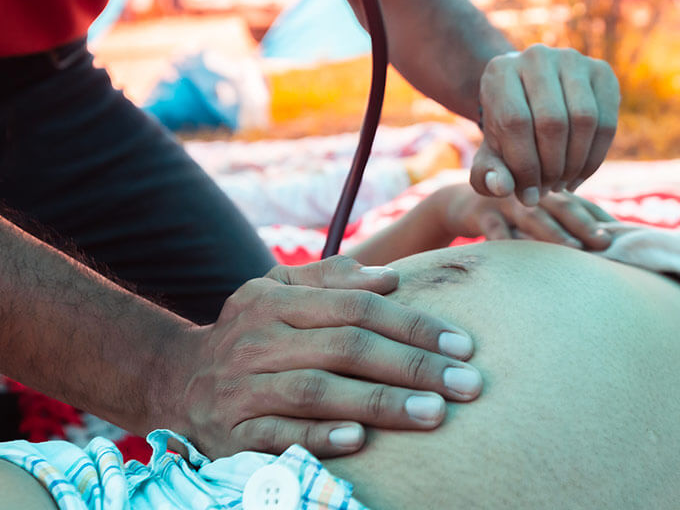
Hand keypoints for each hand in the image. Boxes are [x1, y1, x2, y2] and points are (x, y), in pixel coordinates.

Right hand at [168, 256, 481, 458]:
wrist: (173, 380)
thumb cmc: (250, 333)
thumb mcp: (277, 292)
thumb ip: (331, 279)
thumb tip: (390, 278)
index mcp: (275, 300)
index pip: (357, 307)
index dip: (413, 324)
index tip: (463, 345)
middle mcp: (258, 338)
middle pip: (346, 347)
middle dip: (412, 365)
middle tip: (467, 384)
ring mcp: (242, 387)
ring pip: (317, 390)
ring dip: (379, 403)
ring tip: (434, 413)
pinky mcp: (231, 433)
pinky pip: (279, 435)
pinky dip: (319, 436)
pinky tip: (360, 440)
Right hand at [438, 184, 615, 249]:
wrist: (459, 203)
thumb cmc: (508, 216)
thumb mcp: (534, 216)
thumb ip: (561, 227)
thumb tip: (603, 248)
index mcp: (548, 190)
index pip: (579, 202)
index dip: (599, 217)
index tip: (621, 236)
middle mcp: (530, 190)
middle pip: (561, 205)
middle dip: (584, 224)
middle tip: (605, 242)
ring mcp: (505, 200)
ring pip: (531, 215)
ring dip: (553, 232)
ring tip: (573, 250)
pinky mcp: (480, 212)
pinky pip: (493, 227)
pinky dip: (506, 241)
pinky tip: (521, 257)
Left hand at [472, 44, 620, 205]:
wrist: (531, 101)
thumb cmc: (507, 134)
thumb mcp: (490, 155)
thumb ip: (487, 175)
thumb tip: (502, 187)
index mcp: (500, 71)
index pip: (516, 122)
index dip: (524, 167)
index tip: (527, 196)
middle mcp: (536, 56)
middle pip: (552, 121)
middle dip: (552, 167)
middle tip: (548, 190)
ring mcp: (573, 59)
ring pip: (584, 119)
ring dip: (575, 163)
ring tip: (562, 184)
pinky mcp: (601, 72)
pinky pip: (607, 122)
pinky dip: (595, 157)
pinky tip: (579, 175)